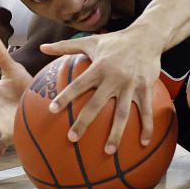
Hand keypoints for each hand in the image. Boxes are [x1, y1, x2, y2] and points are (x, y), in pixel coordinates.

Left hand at [40, 30, 160, 153]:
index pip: (78, 84)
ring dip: (115, 134)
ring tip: (108, 152)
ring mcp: (131, 85)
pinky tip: (144, 144)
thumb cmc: (115, 41)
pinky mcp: (146, 88)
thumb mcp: (90, 41)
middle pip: (96, 104)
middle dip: (84, 123)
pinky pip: (146, 111)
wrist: (147, 36)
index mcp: (99, 67)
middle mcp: (114, 78)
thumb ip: (65, 46)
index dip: (65, 97)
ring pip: (122, 113)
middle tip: (72, 139)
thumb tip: (42, 47)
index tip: (52, 110)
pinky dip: (147, 128)